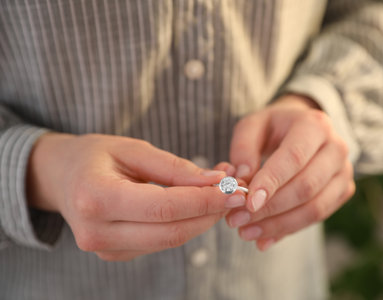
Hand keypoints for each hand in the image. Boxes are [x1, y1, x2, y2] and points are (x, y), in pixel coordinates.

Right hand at [27, 134, 245, 260]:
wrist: (62, 177)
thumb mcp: (132, 149)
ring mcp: (105, 249)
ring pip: (169, 240)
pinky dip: (184, 225)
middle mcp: (97, 232)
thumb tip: (217, 181)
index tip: (235, 189)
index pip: (164, 207)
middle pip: (171, 231)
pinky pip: (160, 242)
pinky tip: (197, 206)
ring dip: (201, 220)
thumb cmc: (95, 155)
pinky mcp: (116, 254)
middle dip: (210, 213)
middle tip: (236, 193)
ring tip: (220, 195)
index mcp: (96, 198)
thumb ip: (174, 167)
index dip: (205, 201)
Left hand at [225, 94, 354, 250]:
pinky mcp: (343, 191)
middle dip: (270, 208)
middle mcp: (336, 147)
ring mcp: (344, 171)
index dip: (271, 182)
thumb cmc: (272, 128)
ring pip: (314, 208)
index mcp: (314, 125)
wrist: (301, 129)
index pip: (293, 158)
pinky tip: (263, 238)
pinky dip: (288, 229)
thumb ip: (243, 148)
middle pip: (306, 186)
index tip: (248, 203)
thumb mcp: (252, 126)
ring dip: (278, 224)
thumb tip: (242, 180)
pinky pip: (317, 217)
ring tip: (246, 232)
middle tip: (237, 220)